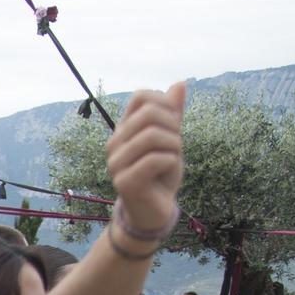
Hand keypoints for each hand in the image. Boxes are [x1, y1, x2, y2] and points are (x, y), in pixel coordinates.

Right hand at [104, 82, 185, 236]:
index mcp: (123, 130)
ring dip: (174, 146)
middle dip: (173, 126)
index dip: (165, 104)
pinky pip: (155, 160)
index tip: (172, 125)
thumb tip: (180, 83)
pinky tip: (168, 171)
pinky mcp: (125, 182)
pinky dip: (171, 162)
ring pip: (153, 135)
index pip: (142, 96)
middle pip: (150, 113)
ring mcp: (116, 163)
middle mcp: (114, 144)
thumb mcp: (171, 139)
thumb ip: (173, 114)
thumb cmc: (161, 174)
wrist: (154, 211)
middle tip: (176, 145)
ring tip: (173, 159)